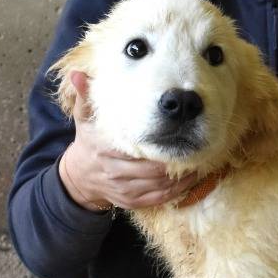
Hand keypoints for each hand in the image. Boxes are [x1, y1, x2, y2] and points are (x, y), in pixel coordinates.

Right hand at [57, 71, 198, 210]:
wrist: (79, 176)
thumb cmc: (88, 143)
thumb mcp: (84, 119)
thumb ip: (84, 97)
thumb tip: (78, 75)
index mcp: (106, 149)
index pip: (138, 148)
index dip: (162, 144)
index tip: (179, 134)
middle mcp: (116, 172)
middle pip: (155, 169)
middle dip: (177, 160)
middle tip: (196, 147)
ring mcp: (125, 190)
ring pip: (162, 185)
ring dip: (183, 175)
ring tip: (199, 161)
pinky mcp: (132, 202)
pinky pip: (162, 198)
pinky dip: (179, 189)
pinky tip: (191, 177)